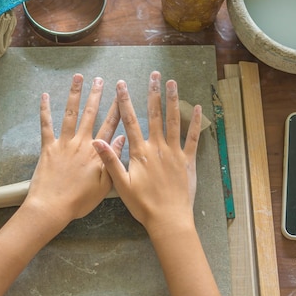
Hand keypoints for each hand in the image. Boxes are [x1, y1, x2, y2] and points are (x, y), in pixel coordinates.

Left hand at [25, 74, 122, 224]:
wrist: (51, 207)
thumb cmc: (79, 201)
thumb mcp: (105, 185)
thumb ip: (114, 160)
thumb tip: (122, 138)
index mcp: (96, 153)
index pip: (110, 126)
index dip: (117, 109)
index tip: (122, 95)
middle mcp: (81, 143)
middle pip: (91, 114)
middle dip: (96, 95)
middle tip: (101, 79)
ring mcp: (63, 143)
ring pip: (70, 113)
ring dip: (74, 94)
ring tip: (78, 78)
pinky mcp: (47, 147)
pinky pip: (46, 125)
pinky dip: (45, 110)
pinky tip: (44, 96)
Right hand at [92, 71, 201, 235]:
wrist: (168, 219)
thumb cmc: (143, 205)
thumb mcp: (121, 184)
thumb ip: (110, 160)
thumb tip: (97, 141)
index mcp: (140, 152)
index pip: (130, 121)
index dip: (124, 102)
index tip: (121, 85)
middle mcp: (158, 148)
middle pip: (155, 115)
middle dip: (153, 93)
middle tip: (154, 75)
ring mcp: (175, 153)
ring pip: (174, 122)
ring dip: (173, 101)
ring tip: (173, 82)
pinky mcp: (188, 161)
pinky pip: (194, 139)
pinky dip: (196, 124)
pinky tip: (198, 109)